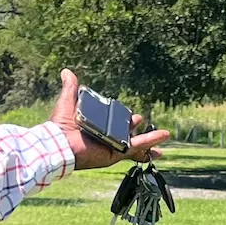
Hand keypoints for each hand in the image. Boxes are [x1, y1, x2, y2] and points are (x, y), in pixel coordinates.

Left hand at [53, 69, 171, 169]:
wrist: (60, 143)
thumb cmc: (61, 126)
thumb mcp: (68, 101)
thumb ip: (70, 88)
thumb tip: (66, 72)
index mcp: (96, 127)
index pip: (112, 123)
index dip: (120, 118)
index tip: (126, 112)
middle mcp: (105, 138)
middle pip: (125, 134)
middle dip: (132, 127)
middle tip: (138, 119)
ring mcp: (112, 147)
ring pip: (136, 143)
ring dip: (150, 139)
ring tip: (165, 134)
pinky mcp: (116, 152)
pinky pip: (137, 148)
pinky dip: (151, 143)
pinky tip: (164, 136)